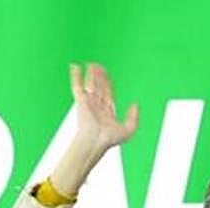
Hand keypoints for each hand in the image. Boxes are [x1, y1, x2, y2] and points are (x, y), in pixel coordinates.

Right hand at [49, 63, 138, 196]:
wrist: (95, 141)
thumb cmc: (109, 139)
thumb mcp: (128, 129)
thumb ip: (134, 117)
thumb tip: (135, 104)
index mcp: (107, 111)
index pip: (107, 92)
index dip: (107, 82)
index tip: (105, 73)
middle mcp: (97, 105)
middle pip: (99, 86)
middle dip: (99, 76)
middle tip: (97, 65)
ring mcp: (88, 102)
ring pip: (90, 84)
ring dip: (91, 74)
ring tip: (91, 64)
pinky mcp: (81, 101)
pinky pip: (77, 85)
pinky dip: (75, 76)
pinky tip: (75, 66)